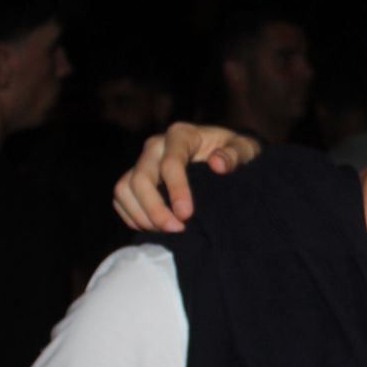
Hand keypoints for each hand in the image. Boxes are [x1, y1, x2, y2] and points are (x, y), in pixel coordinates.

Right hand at [111, 123, 261, 231]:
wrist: (222, 155)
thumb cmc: (235, 152)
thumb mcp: (245, 149)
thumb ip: (235, 155)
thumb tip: (217, 164)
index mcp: (181, 135)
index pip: (171, 162)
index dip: (177, 190)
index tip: (187, 215)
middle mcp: (156, 146)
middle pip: (141, 177)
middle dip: (155, 208)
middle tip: (176, 230)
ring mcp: (142, 162)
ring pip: (125, 189)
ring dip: (142, 215)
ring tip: (167, 231)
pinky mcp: (135, 179)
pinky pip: (121, 199)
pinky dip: (133, 217)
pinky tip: (156, 229)